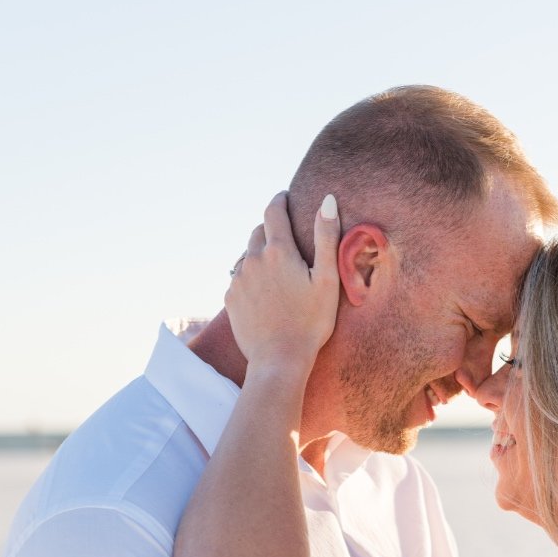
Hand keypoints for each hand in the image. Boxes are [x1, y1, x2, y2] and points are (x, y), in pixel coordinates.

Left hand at [224, 191, 341, 373]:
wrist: (279, 360)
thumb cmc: (310, 321)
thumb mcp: (326, 278)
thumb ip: (326, 237)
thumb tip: (328, 200)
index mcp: (278, 251)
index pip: (274, 212)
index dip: (280, 200)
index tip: (285, 196)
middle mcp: (252, 261)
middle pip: (258, 232)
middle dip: (270, 228)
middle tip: (285, 235)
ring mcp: (238, 281)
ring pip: (247, 256)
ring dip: (259, 254)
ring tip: (276, 267)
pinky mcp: (230, 299)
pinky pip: (239, 278)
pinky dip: (251, 277)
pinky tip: (265, 291)